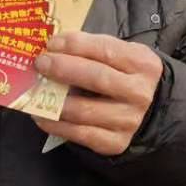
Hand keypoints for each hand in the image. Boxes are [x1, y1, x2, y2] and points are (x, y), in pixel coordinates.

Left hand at [32, 32, 163, 156]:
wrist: (149, 111)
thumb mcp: (121, 55)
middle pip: (97, 78)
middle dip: (63, 68)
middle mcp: (139, 93)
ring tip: (35, 91)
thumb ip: (92, 49)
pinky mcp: (115, 143)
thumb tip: (53, 49)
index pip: (105, 50)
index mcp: (142, 64)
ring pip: (84, 110)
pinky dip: (56, 125)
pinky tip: (42, 115)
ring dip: (54, 100)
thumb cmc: (125, 76)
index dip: (75, 45)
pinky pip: (80, 134)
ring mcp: (128, 120)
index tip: (52, 43)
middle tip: (41, 63)